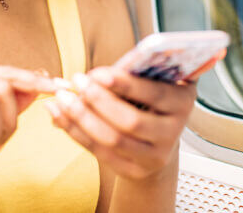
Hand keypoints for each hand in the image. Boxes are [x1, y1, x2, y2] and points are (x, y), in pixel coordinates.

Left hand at [45, 67, 196, 179]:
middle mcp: (174, 131)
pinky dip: (76, 132)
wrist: (157, 141)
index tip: (97, 73)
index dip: (124, 84)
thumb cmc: (149, 102)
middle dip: (99, 100)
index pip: (155, 94)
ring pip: (113, 139)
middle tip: (77, 82)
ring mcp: (155, 155)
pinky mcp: (134, 170)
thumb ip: (131, 74)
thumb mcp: (150, 83)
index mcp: (183, 101)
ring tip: (63, 98)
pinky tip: (59, 115)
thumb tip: (93, 76)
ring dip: (82, 117)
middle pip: (132, 121)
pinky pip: (100, 152)